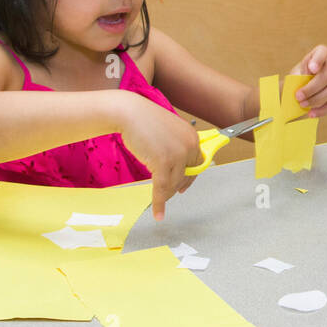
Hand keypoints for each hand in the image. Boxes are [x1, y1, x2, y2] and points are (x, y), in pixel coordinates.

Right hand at [116, 93, 202, 220]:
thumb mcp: (169, 132)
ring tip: (159, 200)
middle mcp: (189, 145)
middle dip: (177, 186)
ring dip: (166, 194)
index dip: (189, 178)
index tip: (183, 187)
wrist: (129, 113)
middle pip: (187, 175)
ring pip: (174, 183)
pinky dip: (159, 203)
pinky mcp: (163, 162)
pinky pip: (162, 188)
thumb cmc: (145, 121)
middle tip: (169, 194)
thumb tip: (179, 167)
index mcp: (192, 137)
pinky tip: (158, 213)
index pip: (198, 164)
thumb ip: (177, 147)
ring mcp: (177, 154)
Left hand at [289, 44, 326, 117]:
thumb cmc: (299, 79)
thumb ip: (299, 75)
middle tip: (298, 97)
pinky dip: (323, 109)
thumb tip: (302, 80)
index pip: (323, 51)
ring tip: (303, 105)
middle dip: (311, 88)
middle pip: (326, 75)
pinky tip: (312, 113)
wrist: (303, 89)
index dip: (318, 60)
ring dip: (316, 100)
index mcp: (321, 54)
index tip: (311, 69)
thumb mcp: (296, 74)